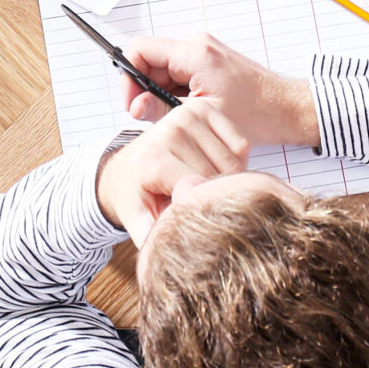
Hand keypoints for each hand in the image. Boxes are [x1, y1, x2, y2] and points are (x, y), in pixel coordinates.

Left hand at [95, 99, 250, 244]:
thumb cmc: (137, 197)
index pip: (202, 189)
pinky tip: (218, 170)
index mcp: (155, 160)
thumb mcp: (139, 223)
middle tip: (203, 203)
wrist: (127, 168)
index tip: (199, 217)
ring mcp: (188, 116)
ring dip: (230, 179)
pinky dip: (238, 161)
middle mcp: (170, 131)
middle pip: (220, 175)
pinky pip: (241, 144)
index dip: (207, 208)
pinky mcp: (203, 108)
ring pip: (235, 161)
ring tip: (207, 188)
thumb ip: (155, 238)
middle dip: (217, 195)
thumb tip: (173, 259)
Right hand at [118, 33, 318, 145]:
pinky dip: (176, 94)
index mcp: (194, 54)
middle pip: (151, 61)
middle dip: (145, 89)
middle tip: (152, 116)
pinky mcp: (209, 63)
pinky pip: (179, 75)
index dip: (129, 76)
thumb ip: (162, 109)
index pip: (141, 49)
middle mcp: (198, 46)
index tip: (133, 101)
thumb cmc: (257, 113)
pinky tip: (188, 113)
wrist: (286, 109)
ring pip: (163, 70)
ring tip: (177, 117)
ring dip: (162, 94)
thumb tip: (135, 106)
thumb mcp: (202, 116)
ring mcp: (204, 53)